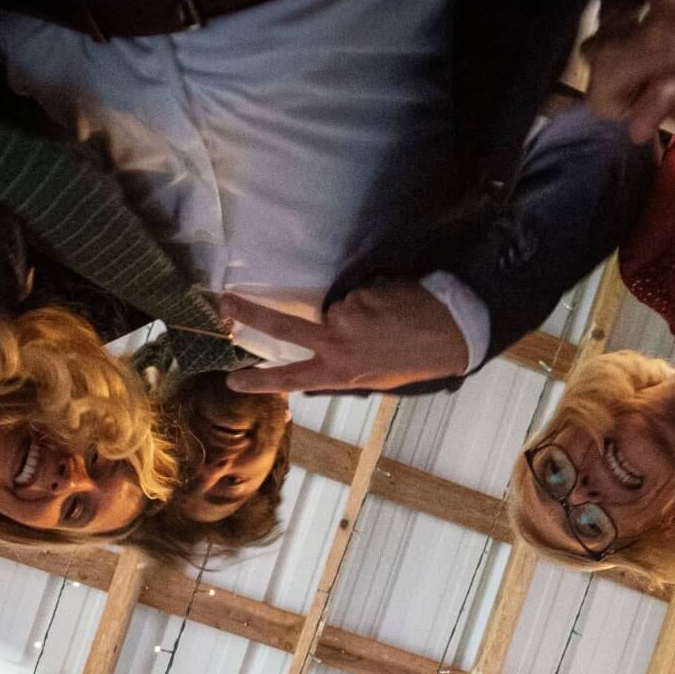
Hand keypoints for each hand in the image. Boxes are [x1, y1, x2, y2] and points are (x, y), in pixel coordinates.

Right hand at [221, 286, 468, 395]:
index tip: (231, 381)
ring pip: (337, 307)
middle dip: (251, 312)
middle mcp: (337, 345)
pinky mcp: (362, 294)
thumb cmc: (412, 360)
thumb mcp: (374, 378)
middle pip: (285, 326)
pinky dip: (372, 297)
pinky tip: (393, 307)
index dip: (259, 380)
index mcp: (339, 373)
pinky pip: (358, 292)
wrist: (450, 334)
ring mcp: (348, 317)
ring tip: (386, 321)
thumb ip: (341, 371)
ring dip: (356, 310)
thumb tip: (313, 372)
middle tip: (225, 300)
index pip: (290, 377)